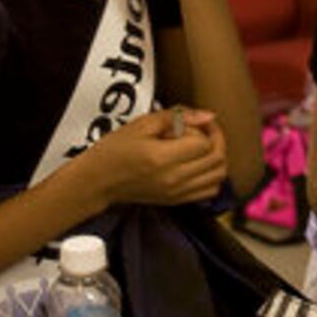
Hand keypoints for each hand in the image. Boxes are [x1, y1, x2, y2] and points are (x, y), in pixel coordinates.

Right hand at [88, 108, 228, 207]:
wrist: (98, 181)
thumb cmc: (114, 150)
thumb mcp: (142, 124)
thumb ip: (177, 117)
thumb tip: (208, 116)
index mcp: (163, 158)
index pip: (204, 143)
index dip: (206, 128)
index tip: (197, 121)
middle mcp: (173, 179)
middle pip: (217, 160)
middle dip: (217, 140)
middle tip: (204, 130)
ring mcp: (177, 193)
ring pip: (218, 177)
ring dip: (217, 159)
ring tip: (203, 147)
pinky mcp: (177, 201)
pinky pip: (209, 192)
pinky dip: (212, 177)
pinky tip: (200, 165)